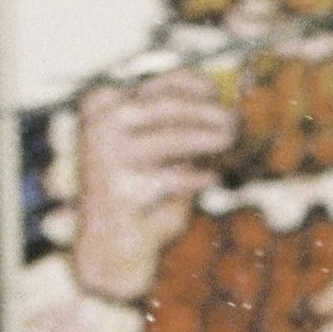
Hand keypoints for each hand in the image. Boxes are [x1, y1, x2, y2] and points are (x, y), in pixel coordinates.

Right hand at [72, 71, 236, 302]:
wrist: (109, 247)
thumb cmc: (138, 189)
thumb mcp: (152, 145)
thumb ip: (174, 119)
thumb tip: (218, 92)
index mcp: (101, 105)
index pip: (159, 84)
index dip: (195, 84)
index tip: (216, 92)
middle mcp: (99, 125)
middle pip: (169, 106)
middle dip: (207, 111)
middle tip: (233, 121)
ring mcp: (107, 157)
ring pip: (174, 138)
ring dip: (208, 138)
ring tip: (228, 140)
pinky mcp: (122, 190)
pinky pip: (174, 178)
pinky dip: (198, 178)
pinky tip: (212, 179)